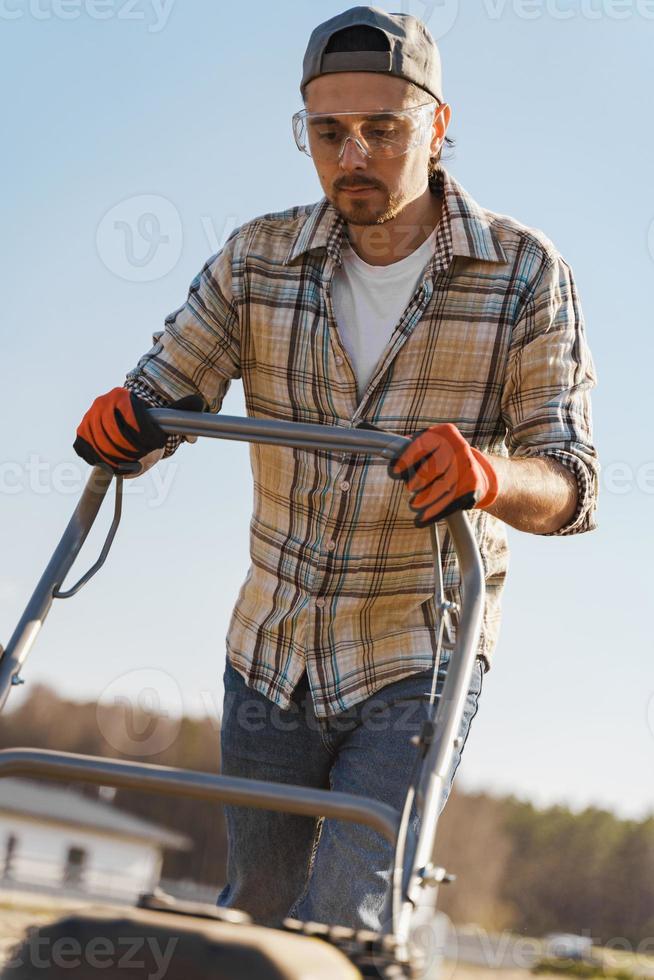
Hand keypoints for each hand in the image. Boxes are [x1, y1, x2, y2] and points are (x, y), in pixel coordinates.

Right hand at [73, 387, 204, 474]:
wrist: (122, 418)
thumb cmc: (147, 418)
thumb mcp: (167, 411)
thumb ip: (183, 410)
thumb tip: (199, 403)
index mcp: (121, 395)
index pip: (135, 421)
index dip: (148, 439)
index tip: (156, 445)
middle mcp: (101, 404)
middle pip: (117, 436)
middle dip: (134, 451)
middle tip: (144, 458)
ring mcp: (88, 419)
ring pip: (102, 446)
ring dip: (119, 460)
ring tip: (133, 465)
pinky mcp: (80, 435)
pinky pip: (89, 453)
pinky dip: (102, 462)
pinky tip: (117, 466)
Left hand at [389, 423, 498, 526]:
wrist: (477, 471)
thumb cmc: (442, 458)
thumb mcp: (429, 447)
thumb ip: (408, 449)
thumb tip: (385, 452)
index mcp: (444, 433)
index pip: (422, 445)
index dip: (406, 459)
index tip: (394, 473)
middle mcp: (459, 447)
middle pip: (433, 467)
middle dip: (417, 481)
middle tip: (409, 489)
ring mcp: (467, 467)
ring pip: (442, 487)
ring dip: (425, 500)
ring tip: (414, 506)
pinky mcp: (472, 486)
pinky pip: (450, 501)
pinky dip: (435, 512)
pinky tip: (423, 519)